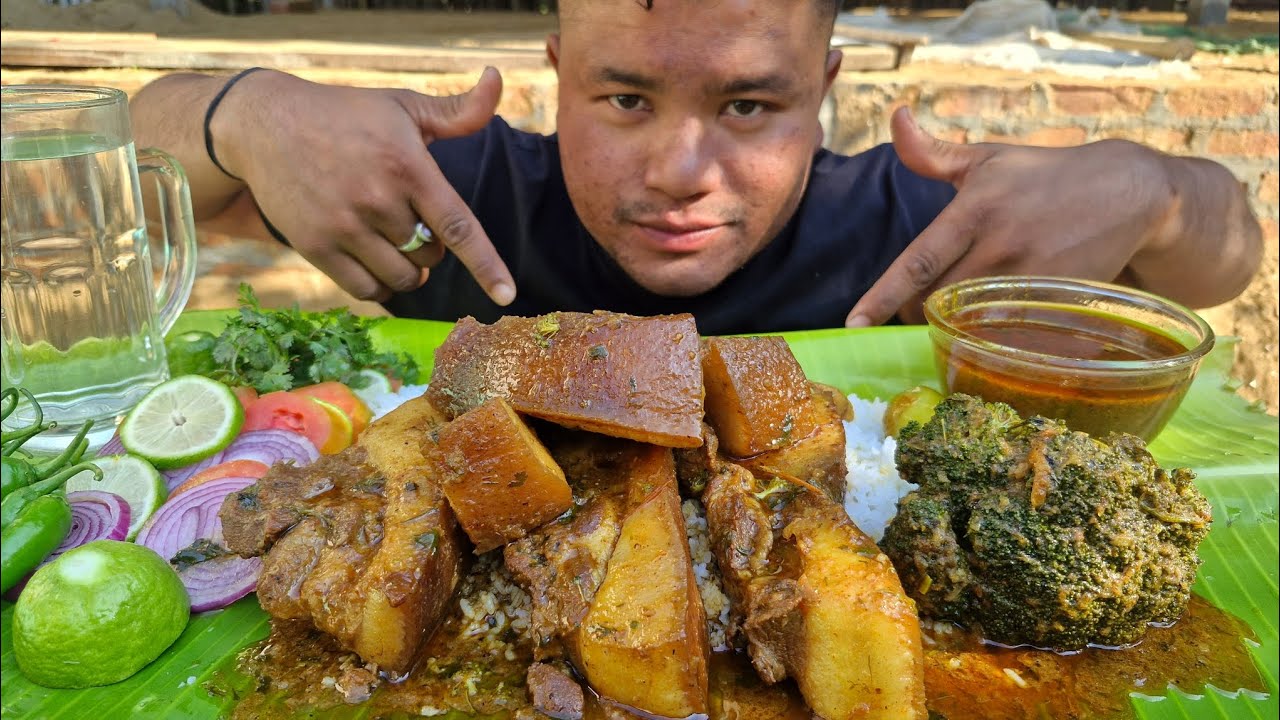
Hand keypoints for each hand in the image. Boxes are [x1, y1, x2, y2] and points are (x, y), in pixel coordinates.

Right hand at [221, 68, 515, 304]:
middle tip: (413, 225)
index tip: (507, 294)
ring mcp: (344, 226)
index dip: (486, 265)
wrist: (266, 123)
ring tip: (397, 245)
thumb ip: (456, 111)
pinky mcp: (315, 246)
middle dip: (431, 248)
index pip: (458, 226)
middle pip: (430, 256)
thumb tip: (497, 80)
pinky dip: (380, 286)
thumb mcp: (403, 106)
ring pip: (401, 278)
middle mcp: (377, 200)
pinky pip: (365, 290)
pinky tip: (375, 263)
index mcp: (407, 166)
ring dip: (409, 271)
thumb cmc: (346, 115)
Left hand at [846, 107, 1174, 326]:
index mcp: (974, 211)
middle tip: (920, 306)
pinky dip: (995, 338)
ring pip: (973, 321)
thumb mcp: (987, 159)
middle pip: (938, 300)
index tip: (854, 323)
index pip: (918, 262)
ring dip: (956, 326)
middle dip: (918, 311)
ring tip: (956, 315)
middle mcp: (1000, 246)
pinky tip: (993, 332)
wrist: (1127, 191)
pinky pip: (1013, 334)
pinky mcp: (1058, 300)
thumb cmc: (1043, 176)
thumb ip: (933, 153)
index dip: (883, 296)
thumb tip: (896, 118)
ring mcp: (1031, 277)